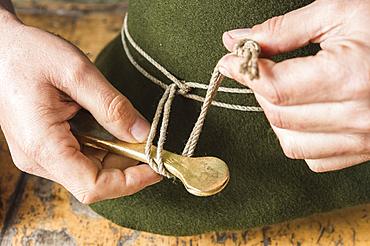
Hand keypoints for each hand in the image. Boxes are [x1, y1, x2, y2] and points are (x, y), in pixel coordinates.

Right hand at [0, 13, 160, 203]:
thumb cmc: (28, 54)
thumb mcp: (76, 72)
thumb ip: (112, 106)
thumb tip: (142, 134)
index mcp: (43, 146)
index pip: (93, 186)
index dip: (130, 182)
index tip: (157, 167)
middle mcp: (39, 158)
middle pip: (95, 181)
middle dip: (129, 166)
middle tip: (152, 144)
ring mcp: (41, 155)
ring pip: (90, 170)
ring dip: (118, 156)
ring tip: (135, 133)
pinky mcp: (45, 147)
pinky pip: (82, 157)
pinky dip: (105, 148)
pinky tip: (114, 129)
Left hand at [219, 0, 369, 171]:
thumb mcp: (338, 14)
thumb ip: (283, 30)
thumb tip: (239, 40)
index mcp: (349, 77)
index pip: (274, 87)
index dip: (245, 73)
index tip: (231, 60)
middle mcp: (357, 116)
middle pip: (278, 115)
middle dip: (259, 89)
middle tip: (261, 68)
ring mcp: (361, 138)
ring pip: (290, 142)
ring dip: (276, 115)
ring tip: (286, 89)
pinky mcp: (363, 149)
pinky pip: (314, 158)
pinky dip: (298, 138)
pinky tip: (305, 114)